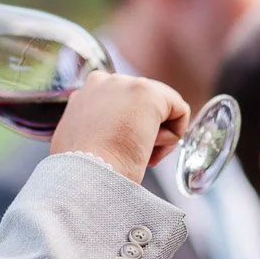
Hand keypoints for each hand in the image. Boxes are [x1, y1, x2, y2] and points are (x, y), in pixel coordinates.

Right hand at [51, 71, 189, 182]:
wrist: (85, 177)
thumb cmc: (82, 172)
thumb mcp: (79, 144)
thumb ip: (94, 129)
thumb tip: (109, 134)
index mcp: (84, 95)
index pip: (121, 108)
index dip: (125, 134)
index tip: (116, 155)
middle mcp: (102, 82)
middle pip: (142, 107)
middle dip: (142, 133)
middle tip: (128, 158)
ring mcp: (125, 84)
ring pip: (160, 110)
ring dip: (155, 137)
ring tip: (136, 156)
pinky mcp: (148, 92)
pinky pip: (179, 111)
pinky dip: (173, 137)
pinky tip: (150, 152)